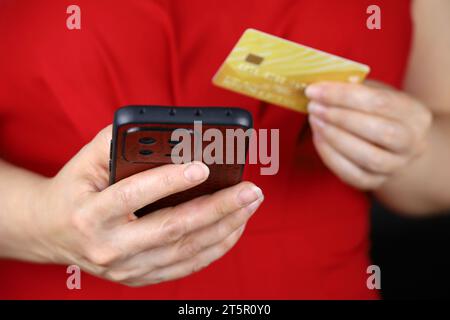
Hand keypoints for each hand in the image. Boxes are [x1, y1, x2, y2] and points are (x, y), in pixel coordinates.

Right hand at [26, 126, 262, 286]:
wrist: (52, 231)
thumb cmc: (75, 189)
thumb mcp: (86, 160)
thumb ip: (118, 142)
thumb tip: (165, 133)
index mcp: (90, 214)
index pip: (134, 196)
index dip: (169, 181)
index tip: (203, 167)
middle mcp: (109, 247)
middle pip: (172, 229)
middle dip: (217, 208)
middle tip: (249, 189)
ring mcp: (127, 268)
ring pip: (186, 250)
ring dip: (224, 227)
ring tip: (250, 204)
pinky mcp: (140, 277)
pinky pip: (186, 266)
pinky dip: (215, 247)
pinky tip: (234, 227)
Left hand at [305, 82, 431, 190]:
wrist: (393, 147)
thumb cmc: (379, 114)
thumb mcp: (375, 94)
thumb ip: (355, 89)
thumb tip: (322, 86)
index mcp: (415, 115)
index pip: (380, 102)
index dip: (343, 95)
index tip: (315, 90)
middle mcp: (412, 144)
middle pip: (380, 131)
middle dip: (340, 117)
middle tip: (314, 107)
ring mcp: (395, 166)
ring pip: (369, 157)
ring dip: (335, 137)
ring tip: (315, 121)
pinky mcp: (375, 182)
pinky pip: (352, 174)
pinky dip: (331, 156)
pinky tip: (318, 138)